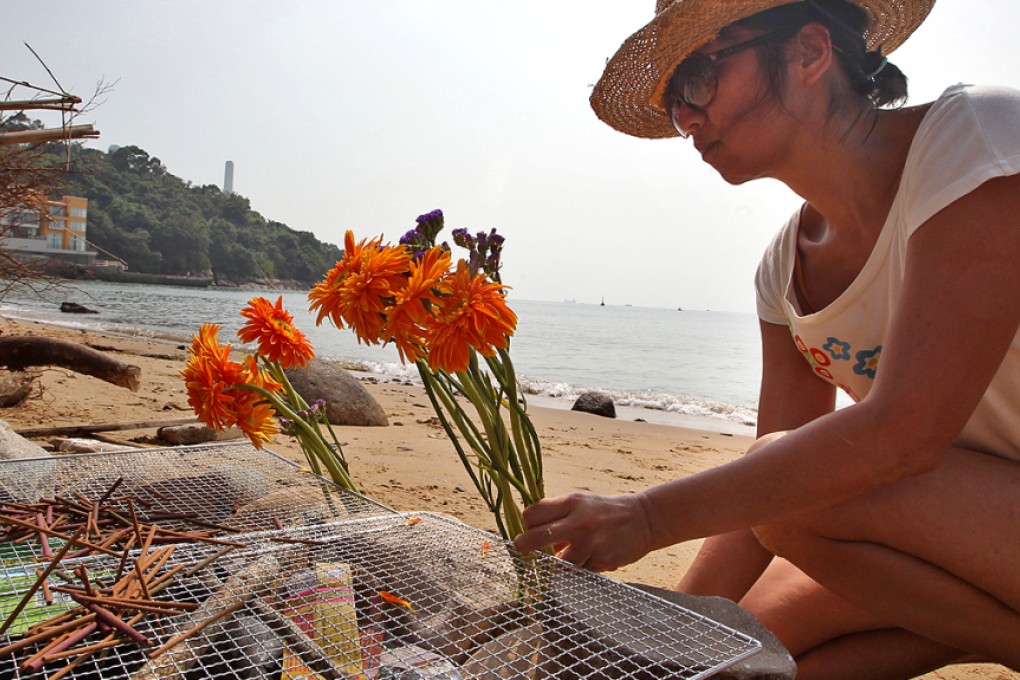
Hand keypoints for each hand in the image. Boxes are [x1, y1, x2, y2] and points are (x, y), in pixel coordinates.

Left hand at [512, 491, 653, 571]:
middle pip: (536, 537)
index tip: (529, 530)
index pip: (533, 514)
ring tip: (578, 552)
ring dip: (564, 561)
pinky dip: (583, 567)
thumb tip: (531, 537)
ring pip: (559, 562)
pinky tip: (596, 555)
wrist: (644, 519)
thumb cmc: (604, 512)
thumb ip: (556, 516)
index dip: (527, 525)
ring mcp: (591, 542)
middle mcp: (579, 521)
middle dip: (525, 546)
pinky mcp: (603, 559)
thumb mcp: (580, 504)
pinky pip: (581, 571)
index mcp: (571, 503)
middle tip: (523, 549)